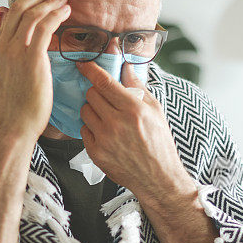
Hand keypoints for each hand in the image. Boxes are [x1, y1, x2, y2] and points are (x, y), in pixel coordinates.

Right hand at [0, 0, 70, 142]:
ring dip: (50, 2)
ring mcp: (13, 52)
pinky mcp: (30, 57)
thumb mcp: (6, 78)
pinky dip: (56, 14)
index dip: (25, 3)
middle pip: (17, 8)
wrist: (13, 127)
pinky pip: (44, 26)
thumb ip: (9, 57)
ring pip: (31, 14)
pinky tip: (66, 12)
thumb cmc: (15, 109)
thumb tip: (12, 43)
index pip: (7, 18)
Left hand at [78, 62, 195, 200]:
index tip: (83, 64)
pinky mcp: (95, 152)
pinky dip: (92, 129)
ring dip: (93, 110)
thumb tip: (125, 67)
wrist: (157, 177)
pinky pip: (84, 130)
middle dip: (97, 93)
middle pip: (91, 94)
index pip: (104, 82)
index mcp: (133, 109)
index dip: (91, 70)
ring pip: (85, 111)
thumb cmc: (159, 143)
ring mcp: (104, 138)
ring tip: (108, 118)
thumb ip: (138, 87)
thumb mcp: (156, 111)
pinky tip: (106, 134)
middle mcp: (116, 122)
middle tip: (108, 101)